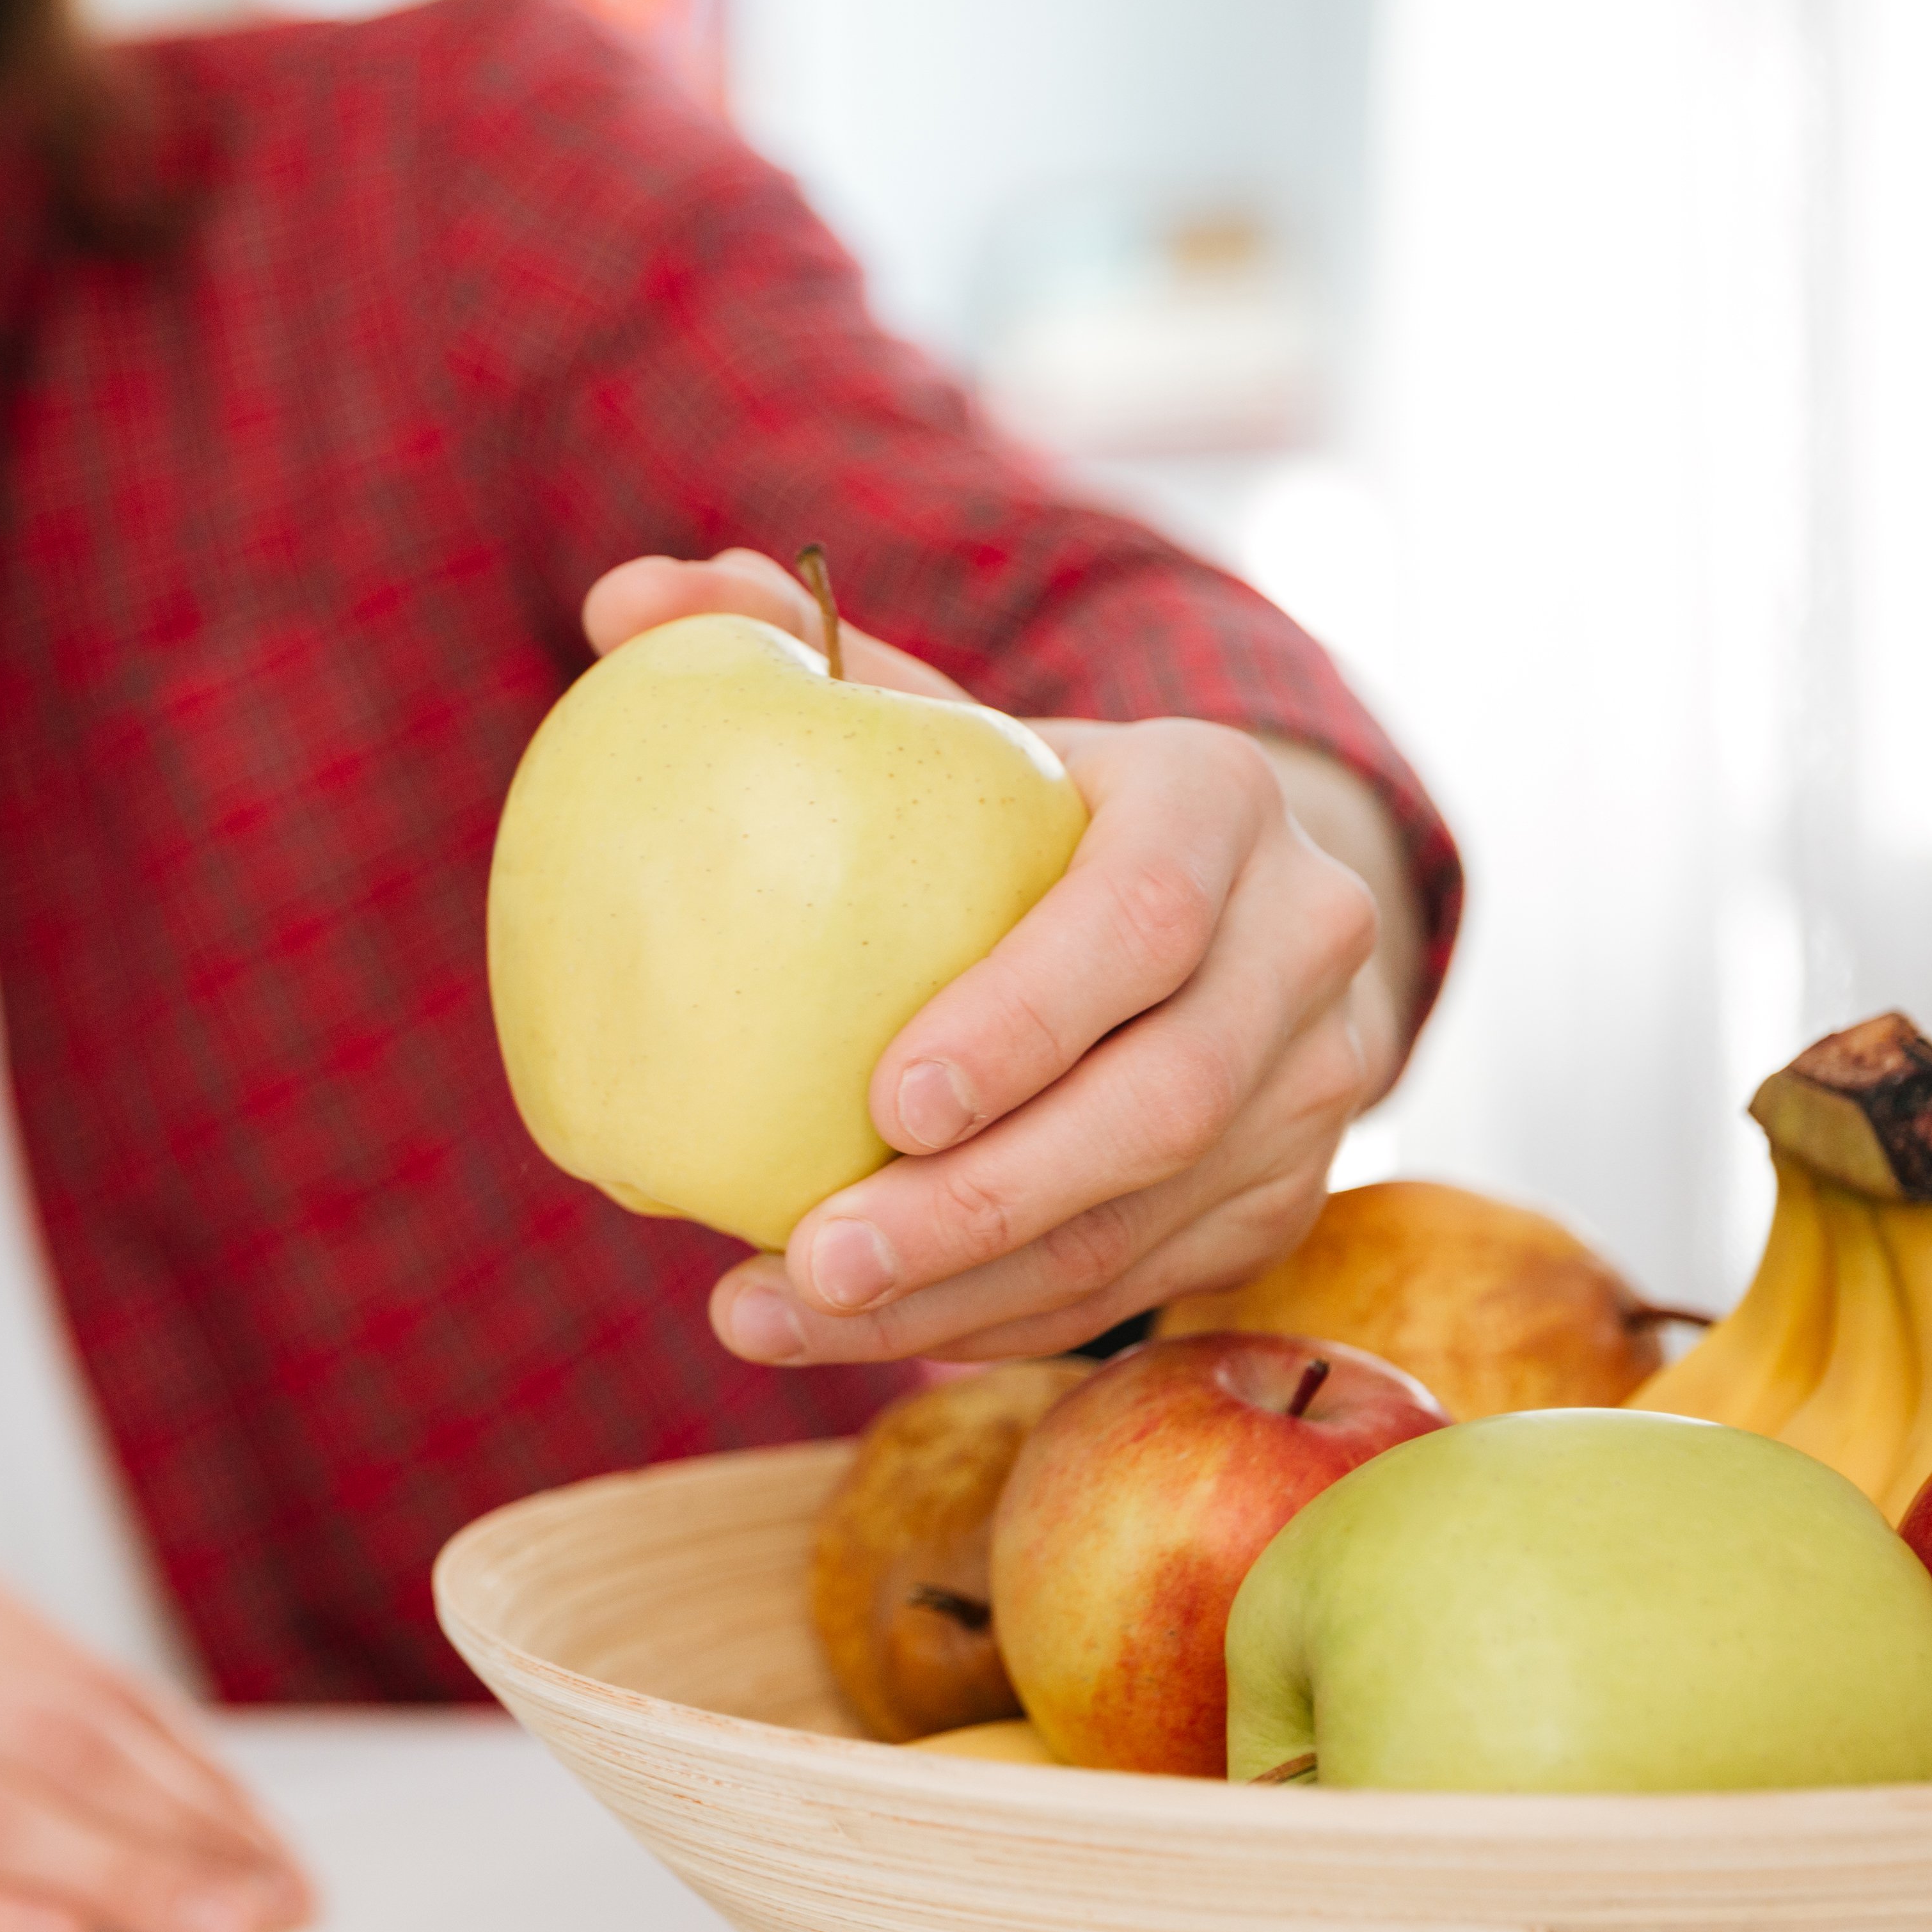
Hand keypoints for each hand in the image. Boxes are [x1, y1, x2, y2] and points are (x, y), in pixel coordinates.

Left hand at [579, 550, 1420, 1367]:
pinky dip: (987, 1320)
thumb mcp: (938, 714)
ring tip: (778, 1314)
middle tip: (810, 1257)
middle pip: (1156, 1106)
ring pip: (1140, 1227)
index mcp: (1218, 801)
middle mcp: (1303, 944)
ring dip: (957, 1294)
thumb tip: (619, 600)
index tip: (883, 1099)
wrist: (1212, 891)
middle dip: (977, 1205)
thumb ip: (792, 646)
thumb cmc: (1021, 798)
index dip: (1024, 1018)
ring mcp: (1313, 1089)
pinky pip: (1131, 1287)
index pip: (1138, 922)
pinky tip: (850, 1331)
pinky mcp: (1282, 1199)